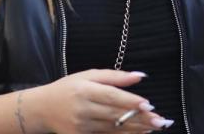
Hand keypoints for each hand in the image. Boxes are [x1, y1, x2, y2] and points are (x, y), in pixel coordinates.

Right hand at [35, 69, 174, 132]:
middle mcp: (83, 109)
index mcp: (85, 90)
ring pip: (114, 128)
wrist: (42, 109)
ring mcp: (81, 126)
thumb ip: (114, 76)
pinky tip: (140, 133)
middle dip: (140, 118)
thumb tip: (140, 76)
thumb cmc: (67, 88)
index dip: (130, 101)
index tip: (149, 104)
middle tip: (161, 120)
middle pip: (115, 114)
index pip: (111, 96)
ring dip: (136, 128)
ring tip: (155, 127)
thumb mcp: (88, 75)